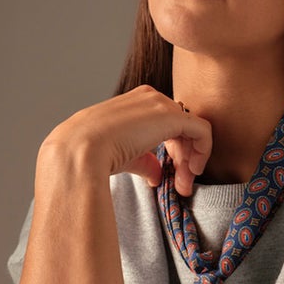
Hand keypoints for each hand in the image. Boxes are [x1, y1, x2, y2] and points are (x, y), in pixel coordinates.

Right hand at [39, 86, 212, 195]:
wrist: (79, 151)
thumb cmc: (89, 154)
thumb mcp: (122, 156)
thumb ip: (144, 161)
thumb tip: (157, 175)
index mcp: (134, 103)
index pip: (164, 123)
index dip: (172, 151)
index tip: (169, 177)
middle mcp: (149, 98)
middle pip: (180, 126)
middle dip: (184, 158)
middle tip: (181, 185)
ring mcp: (160, 104)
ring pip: (192, 129)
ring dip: (192, 159)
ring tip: (184, 184)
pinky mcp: (173, 116)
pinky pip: (202, 131)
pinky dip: (203, 152)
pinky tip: (193, 172)